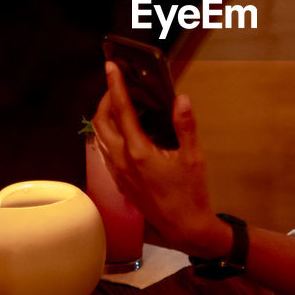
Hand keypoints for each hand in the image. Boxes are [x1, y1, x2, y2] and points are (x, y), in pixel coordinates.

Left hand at [92, 62, 230, 258]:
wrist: (184, 227)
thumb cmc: (190, 194)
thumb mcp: (193, 157)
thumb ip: (185, 125)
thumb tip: (180, 99)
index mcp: (139, 152)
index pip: (121, 110)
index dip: (115, 85)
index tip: (111, 66)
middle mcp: (122, 162)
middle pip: (101, 122)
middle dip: (106, 99)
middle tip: (119, 86)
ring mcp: (118, 172)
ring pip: (100, 137)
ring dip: (107, 117)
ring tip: (124, 105)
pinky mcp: (120, 181)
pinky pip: (106, 150)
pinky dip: (111, 133)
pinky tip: (129, 131)